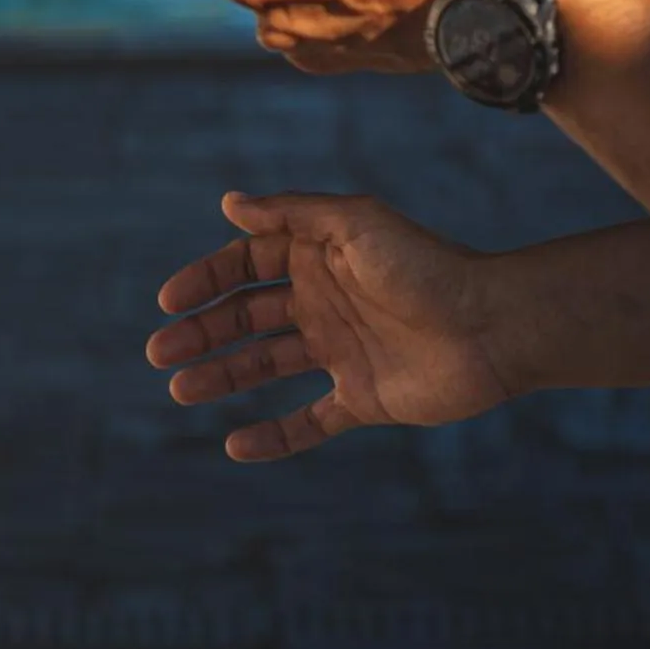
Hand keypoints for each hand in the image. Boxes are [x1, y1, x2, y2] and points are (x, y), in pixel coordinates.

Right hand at [146, 190, 513, 461]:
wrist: (491, 326)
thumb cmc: (425, 265)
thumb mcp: (355, 223)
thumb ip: (291, 213)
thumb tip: (228, 203)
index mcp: (319, 256)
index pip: (246, 265)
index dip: (206, 280)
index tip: (170, 302)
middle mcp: (324, 302)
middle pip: (247, 316)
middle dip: (201, 332)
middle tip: (159, 353)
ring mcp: (341, 351)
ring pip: (265, 365)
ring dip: (221, 376)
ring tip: (179, 390)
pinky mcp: (363, 398)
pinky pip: (308, 421)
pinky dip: (272, 437)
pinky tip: (234, 444)